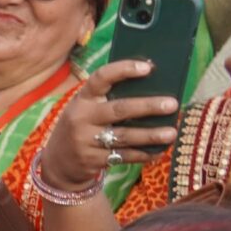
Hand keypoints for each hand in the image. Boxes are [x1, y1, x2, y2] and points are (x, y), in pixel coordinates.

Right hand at [42, 58, 178, 185]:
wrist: (58, 163)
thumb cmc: (82, 127)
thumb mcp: (86, 109)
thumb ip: (109, 99)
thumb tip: (153, 88)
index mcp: (82, 99)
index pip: (101, 78)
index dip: (124, 70)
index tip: (148, 68)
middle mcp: (81, 118)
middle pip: (119, 109)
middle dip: (148, 106)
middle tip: (172, 104)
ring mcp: (85, 141)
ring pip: (124, 136)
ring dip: (150, 134)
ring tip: (171, 132)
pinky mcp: (91, 161)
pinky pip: (122, 156)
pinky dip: (143, 154)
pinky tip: (159, 151)